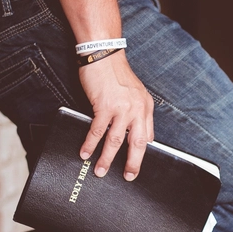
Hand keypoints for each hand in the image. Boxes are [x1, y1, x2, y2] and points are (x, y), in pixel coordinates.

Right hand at [77, 52, 154, 180]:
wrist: (104, 54)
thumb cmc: (116, 73)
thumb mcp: (136, 93)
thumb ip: (138, 113)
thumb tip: (138, 136)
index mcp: (145, 108)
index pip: (147, 137)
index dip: (141, 154)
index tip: (136, 167)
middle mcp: (137, 109)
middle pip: (136, 144)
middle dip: (132, 163)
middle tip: (128, 177)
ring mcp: (121, 109)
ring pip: (115, 141)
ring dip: (106, 159)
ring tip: (100, 171)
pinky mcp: (104, 106)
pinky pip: (97, 131)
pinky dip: (90, 144)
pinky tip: (85, 152)